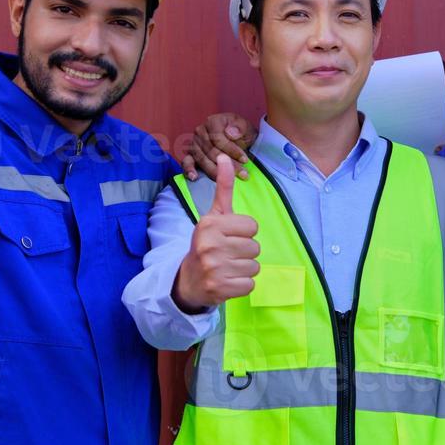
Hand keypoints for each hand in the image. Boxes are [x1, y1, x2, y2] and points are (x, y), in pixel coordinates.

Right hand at [172, 155, 259, 310]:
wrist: (188, 279)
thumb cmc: (207, 243)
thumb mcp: (214, 215)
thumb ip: (223, 187)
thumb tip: (224, 155)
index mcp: (211, 224)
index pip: (252, 226)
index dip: (244, 232)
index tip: (229, 236)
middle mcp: (210, 245)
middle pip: (255, 247)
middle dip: (245, 252)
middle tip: (228, 254)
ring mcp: (214, 268)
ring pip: (255, 266)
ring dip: (245, 268)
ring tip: (228, 266)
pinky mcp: (220, 288)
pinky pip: (250, 284)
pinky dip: (242, 284)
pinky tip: (228, 280)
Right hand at [182, 112, 254, 180]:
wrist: (238, 139)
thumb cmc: (241, 133)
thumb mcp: (246, 127)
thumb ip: (240, 128)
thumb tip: (230, 133)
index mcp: (213, 121)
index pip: (219, 139)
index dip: (232, 150)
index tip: (244, 160)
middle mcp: (200, 132)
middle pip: (211, 151)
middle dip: (227, 165)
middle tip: (242, 174)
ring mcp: (194, 144)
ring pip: (202, 160)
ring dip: (216, 171)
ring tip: (229, 180)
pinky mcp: (191, 155)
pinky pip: (187, 162)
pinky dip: (189, 170)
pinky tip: (194, 177)